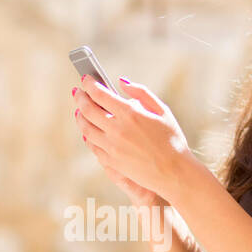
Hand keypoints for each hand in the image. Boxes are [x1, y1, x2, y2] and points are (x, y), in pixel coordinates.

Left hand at [73, 74, 192, 203]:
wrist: (174, 172)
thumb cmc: (172, 140)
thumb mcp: (162, 110)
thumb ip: (141, 93)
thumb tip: (122, 83)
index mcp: (130, 113)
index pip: (100, 94)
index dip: (89, 84)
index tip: (85, 79)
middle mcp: (117, 129)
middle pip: (88, 110)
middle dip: (80, 98)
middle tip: (77, 92)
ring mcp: (112, 146)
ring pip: (86, 128)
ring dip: (80, 116)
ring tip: (79, 110)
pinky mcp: (111, 161)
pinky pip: (92, 145)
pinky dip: (87, 135)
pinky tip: (87, 130)